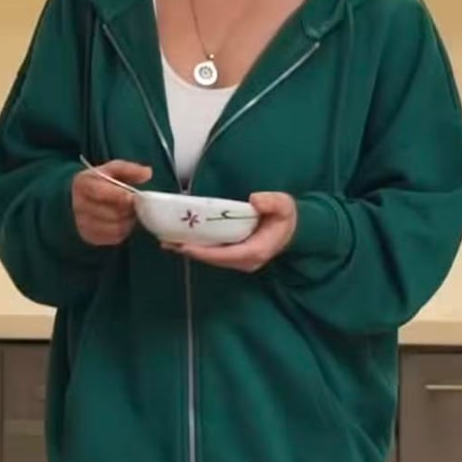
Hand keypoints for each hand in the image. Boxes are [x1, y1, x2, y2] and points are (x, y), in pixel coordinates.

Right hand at [71, 160, 151, 246]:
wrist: (86, 198)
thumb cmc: (103, 182)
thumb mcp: (114, 170)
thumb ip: (129, 169)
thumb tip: (146, 173)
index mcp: (82, 183)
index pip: (99, 192)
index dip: (118, 195)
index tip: (132, 197)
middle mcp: (78, 205)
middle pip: (110, 212)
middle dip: (127, 209)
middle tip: (134, 204)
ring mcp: (82, 223)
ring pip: (114, 227)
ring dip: (127, 220)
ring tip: (128, 212)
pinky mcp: (90, 236)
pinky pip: (114, 237)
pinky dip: (124, 230)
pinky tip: (123, 221)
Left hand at [166, 192, 297, 271]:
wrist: (295, 230)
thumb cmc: (287, 217)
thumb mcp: (284, 206)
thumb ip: (272, 202)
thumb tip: (254, 200)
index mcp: (255, 251)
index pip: (224, 255)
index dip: (203, 252)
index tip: (184, 246)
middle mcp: (245, 261)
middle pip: (213, 259)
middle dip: (189, 251)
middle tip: (166, 242)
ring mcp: (240, 261)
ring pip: (211, 258)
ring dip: (190, 251)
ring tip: (168, 242)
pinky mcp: (236, 256)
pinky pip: (214, 254)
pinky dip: (198, 248)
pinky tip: (182, 241)